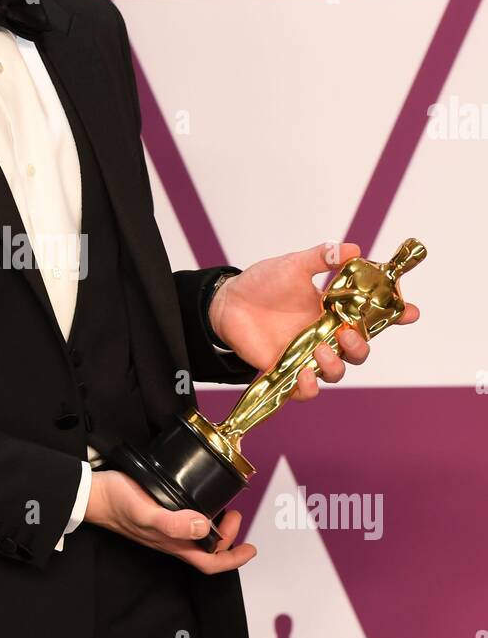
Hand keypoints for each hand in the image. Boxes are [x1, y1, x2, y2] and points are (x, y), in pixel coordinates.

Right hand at [85, 469, 255, 572]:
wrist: (93, 494)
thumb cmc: (117, 502)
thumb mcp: (146, 511)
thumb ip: (172, 522)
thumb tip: (202, 525)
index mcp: (171, 543)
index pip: (209, 562)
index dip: (233, 559)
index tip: (250, 549)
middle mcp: (170, 540)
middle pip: (206, 550)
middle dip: (227, 538)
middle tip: (235, 516)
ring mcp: (163, 529)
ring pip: (197, 538)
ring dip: (215, 528)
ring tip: (224, 510)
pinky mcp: (158, 516)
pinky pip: (186, 524)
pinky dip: (200, 517)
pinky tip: (200, 503)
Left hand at [208, 240, 420, 400]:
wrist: (227, 302)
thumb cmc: (264, 282)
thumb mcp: (294, 265)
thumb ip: (322, 258)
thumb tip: (352, 249)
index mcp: (334, 310)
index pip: (372, 316)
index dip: (395, 316)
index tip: (410, 312)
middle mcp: (325, 335)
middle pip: (358, 351)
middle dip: (360, 346)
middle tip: (347, 335)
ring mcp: (307, 354)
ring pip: (336, 371)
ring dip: (335, 365)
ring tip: (320, 351)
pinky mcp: (286, 370)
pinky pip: (304, 389)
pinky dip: (309, 387)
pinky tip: (305, 376)